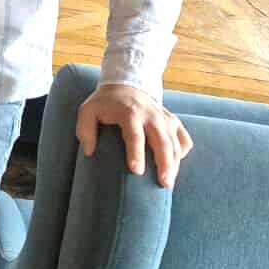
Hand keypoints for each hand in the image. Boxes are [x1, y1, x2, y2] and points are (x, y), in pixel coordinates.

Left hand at [75, 83, 192, 188]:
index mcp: (129, 113)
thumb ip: (85, 129)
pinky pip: (184, 138)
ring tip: (169, 183)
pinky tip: (176, 164)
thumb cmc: (105, 103)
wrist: (127, 84)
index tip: (136, 171)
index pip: (135, 136)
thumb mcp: (88, 110)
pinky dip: (182, 152)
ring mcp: (164, 118)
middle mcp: (151, 115)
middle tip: (163, 183)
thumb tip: (89, 152)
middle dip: (164, 163)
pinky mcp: (173, 121)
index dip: (136, 154)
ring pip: (175, 143)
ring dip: (174, 163)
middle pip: (162, 141)